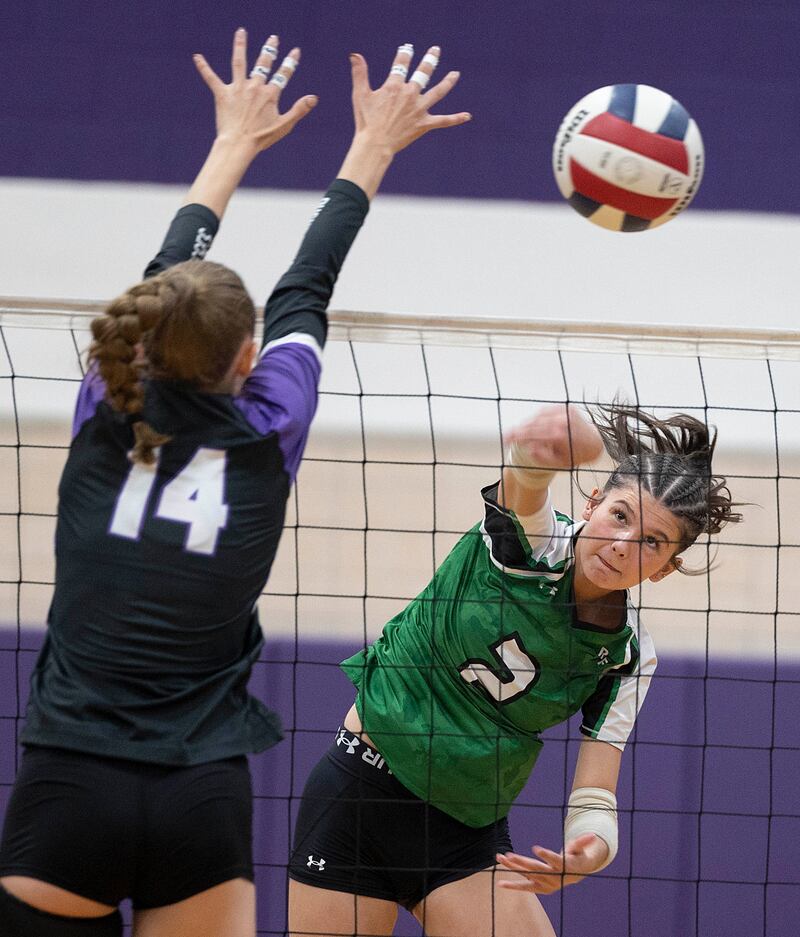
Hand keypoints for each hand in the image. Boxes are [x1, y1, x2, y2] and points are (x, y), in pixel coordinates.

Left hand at [193, 28, 316, 155]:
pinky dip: (204, 67)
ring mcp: (237, 89)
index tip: (295, 51)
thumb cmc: (262, 138)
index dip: (290, 62)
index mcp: (270, 94)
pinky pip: (211, 78)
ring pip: (239, 62)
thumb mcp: (284, 125)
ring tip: (241, 32)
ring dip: (240, 45)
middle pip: (263, 63)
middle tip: (273, 38)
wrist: (239, 144)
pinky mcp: (222, 94)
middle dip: (269, 50)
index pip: (283, 75)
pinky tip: (197, 57)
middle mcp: (254, 87)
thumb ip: (299, 109)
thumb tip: (314, 97)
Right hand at [349, 43, 470, 154]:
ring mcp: (419, 109)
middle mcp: (410, 94)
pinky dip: (456, 119)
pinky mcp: (424, 124)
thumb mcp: (360, 95)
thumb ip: (360, 73)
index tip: (408, 48)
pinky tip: (467, 116)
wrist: (376, 145)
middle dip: (430, 60)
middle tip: (436, 50)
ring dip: (448, 82)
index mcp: (394, 86)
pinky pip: (443, 121)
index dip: (405, 54)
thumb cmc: (366, 121)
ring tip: (455, 74)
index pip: (402, 64)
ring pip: (437, 92)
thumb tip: (355, 55)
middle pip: (423, 73)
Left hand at [496, 833, 608, 894]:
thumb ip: (583, 842)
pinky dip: (513, 885)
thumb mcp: (580, 848)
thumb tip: (593, 835)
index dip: (546, 854)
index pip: (554, 860)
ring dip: (512, 867)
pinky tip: (500, 883)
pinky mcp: (539, 888)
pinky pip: (524, 887)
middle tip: (508, 855)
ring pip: (526, 875)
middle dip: (521, 862)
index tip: (536, 847)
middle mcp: (553, 877)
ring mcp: (545, 884)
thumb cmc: (576, 857)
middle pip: (535, 869)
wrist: (575, 875)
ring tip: (500, 858)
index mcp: (564, 866)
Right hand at [505, 404, 604, 471]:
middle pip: (534, 423)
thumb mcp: (559, 463)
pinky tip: (530, 424)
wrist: (593, 443)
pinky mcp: (565, 407)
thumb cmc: (574, 455)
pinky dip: (536, 417)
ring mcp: (564, 411)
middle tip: (507, 435)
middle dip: (519, 429)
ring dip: (527, 423)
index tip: (507, 438)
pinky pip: (545, 410)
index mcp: (561, 435)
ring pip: (538, 416)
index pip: (534, 433)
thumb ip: (543, 458)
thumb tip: (529, 448)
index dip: (518, 435)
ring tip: (518, 432)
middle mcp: (563, 420)